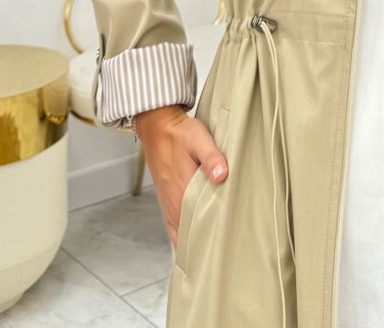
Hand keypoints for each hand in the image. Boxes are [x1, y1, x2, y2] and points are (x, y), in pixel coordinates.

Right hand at [134, 105, 228, 248]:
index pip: (196, 226)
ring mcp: (168, 203)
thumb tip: (223, 175)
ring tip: (211, 256)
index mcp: (182, 191)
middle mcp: (174, 203)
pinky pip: (173, 226)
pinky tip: (193, 243)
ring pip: (180, 234)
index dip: (210, 241)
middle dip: (204, 247)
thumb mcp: (199, 139)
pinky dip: (182, 237)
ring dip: (193, 243)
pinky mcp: (167, 199)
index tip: (225, 251)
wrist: (157, 126)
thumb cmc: (179, 132)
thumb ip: (211, 157)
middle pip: (188, 236)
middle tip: (224, 257)